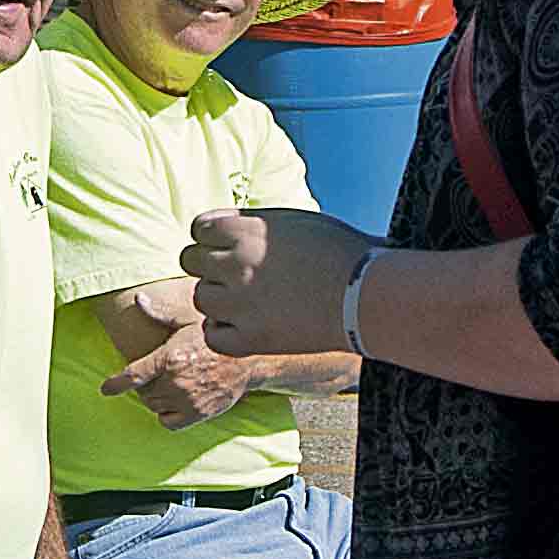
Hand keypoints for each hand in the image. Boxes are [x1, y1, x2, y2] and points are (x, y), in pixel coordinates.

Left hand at [100, 320, 247, 428]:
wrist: (248, 360)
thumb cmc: (216, 338)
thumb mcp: (188, 320)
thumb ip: (160, 312)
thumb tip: (138, 299)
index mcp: (170, 357)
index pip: (133, 376)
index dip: (115, 384)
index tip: (105, 389)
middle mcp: (176, 381)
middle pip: (143, 392)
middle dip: (144, 385)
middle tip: (155, 375)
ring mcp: (187, 400)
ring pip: (154, 407)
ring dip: (154, 398)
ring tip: (166, 386)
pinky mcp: (198, 414)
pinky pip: (168, 422)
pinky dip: (166, 415)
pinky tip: (174, 402)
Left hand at [184, 204, 371, 355]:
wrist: (366, 294)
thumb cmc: (338, 251)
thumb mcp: (292, 220)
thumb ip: (250, 222)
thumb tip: (222, 226)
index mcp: (246, 230)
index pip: (199, 228)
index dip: (211, 236)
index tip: (226, 244)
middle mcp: (236, 264)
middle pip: (191, 261)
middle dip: (209, 264)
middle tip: (234, 273)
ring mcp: (241, 304)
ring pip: (201, 298)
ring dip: (217, 298)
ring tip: (245, 299)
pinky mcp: (252, 338)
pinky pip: (212, 335)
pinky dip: (222, 331)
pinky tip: (244, 324)